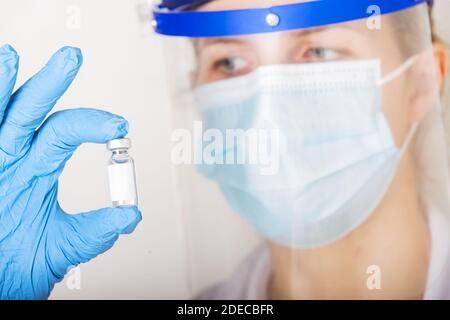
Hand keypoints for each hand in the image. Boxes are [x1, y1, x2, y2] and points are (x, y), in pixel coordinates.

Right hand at [0, 45, 141, 298]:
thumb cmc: (22, 264)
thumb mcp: (66, 244)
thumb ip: (98, 230)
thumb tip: (133, 215)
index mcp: (39, 167)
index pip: (67, 131)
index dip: (93, 124)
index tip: (119, 126)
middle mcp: (14, 157)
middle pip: (33, 111)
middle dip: (50, 84)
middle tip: (72, 57)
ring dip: (3, 87)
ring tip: (10, 56)